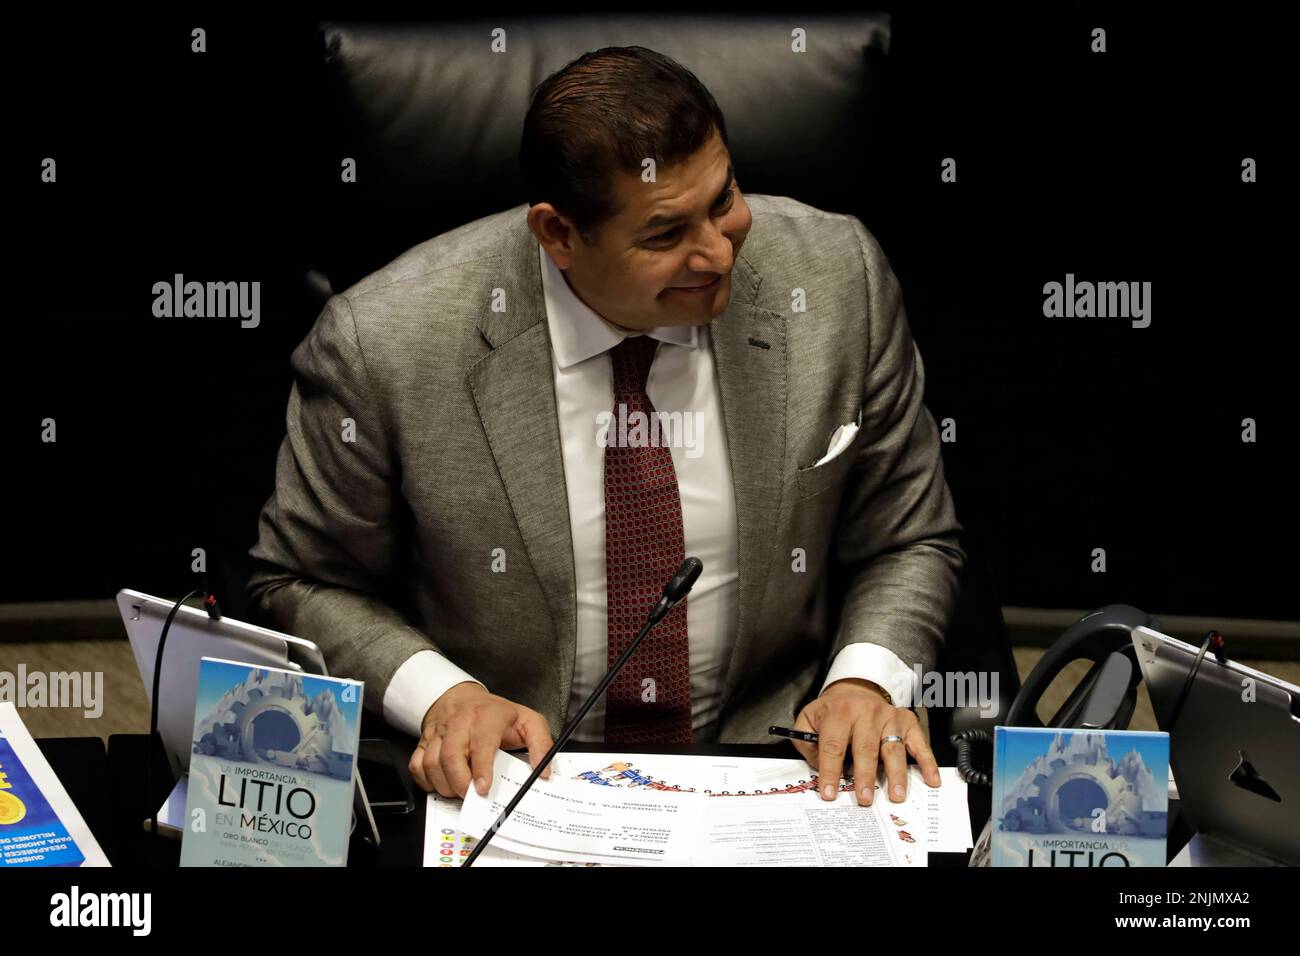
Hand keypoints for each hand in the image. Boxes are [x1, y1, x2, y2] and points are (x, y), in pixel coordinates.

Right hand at [408, 682, 553, 797]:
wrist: (463, 697)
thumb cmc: (496, 714)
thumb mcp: (528, 721)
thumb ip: (542, 744)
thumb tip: (544, 772)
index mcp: (487, 716)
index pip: (481, 742)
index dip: (481, 767)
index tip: (484, 787)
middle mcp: (459, 722)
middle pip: (450, 755)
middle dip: (460, 783)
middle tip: (471, 797)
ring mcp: (438, 732)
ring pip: (431, 763)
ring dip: (444, 785)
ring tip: (460, 791)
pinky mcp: (423, 742)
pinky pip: (417, 766)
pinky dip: (427, 781)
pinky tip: (442, 783)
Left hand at [791, 678, 940, 805]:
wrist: (855, 690)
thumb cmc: (833, 711)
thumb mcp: (809, 719)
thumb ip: (806, 742)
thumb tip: (819, 767)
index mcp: (839, 712)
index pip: (833, 745)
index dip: (830, 771)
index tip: (829, 792)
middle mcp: (866, 713)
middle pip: (865, 748)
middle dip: (865, 776)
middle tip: (864, 798)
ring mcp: (889, 717)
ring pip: (893, 749)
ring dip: (896, 774)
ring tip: (896, 795)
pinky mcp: (906, 722)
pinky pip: (919, 743)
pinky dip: (927, 762)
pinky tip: (930, 779)